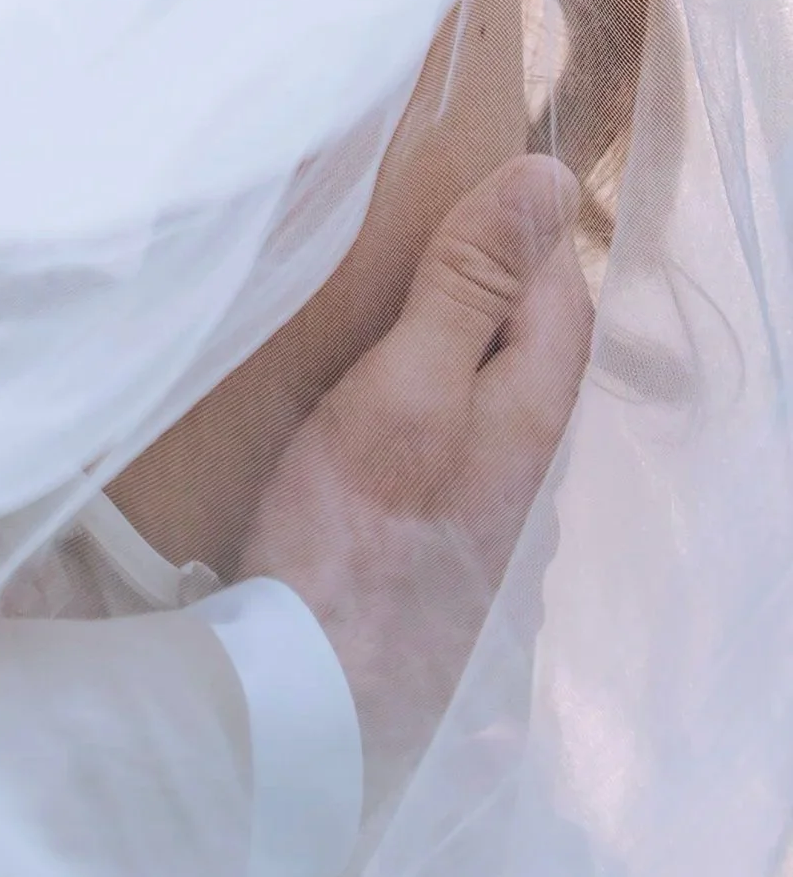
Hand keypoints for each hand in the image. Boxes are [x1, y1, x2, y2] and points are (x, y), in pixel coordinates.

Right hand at [239, 153, 591, 787]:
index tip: (451, 191)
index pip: (562, 291)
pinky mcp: (451, 567)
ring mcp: (496, 529)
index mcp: (535, 417)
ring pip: (496, 410)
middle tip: (406, 248)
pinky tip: (375, 436)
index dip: (519, 231)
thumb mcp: (402, 383)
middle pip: (533, 353)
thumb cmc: (351, 533)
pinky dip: (429, 422)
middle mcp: (536, 475)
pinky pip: (460, 463)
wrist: (314, 698)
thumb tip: (551, 178)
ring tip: (380, 331)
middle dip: (488, 293)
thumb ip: (470, 288)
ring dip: (454, 361)